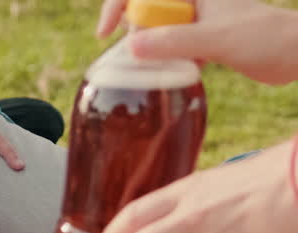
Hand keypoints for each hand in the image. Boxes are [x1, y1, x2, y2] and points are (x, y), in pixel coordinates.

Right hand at [96, 0, 297, 85]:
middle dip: (132, 31)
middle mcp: (189, 0)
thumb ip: (175, 41)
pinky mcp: (197, 37)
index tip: (106, 33)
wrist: (292, 53)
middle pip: (141, 9)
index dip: (116, 6)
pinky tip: (176, 71)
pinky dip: (162, 60)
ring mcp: (193, 18)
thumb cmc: (263, 37)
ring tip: (157, 66)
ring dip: (147, 49)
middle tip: (139, 53)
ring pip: (152, 29)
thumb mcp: (216, 39)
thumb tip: (133, 47)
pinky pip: (166, 45)